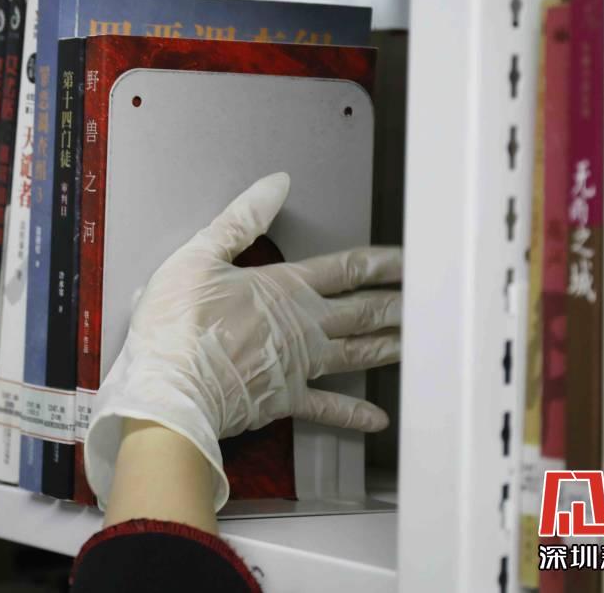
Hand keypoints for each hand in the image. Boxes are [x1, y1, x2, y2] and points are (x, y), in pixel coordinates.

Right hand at [84, 173, 401, 510]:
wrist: (171, 388)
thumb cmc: (177, 324)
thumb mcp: (200, 255)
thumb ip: (240, 219)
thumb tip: (275, 185)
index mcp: (284, 287)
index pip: (346, 269)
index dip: (383, 262)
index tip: (412, 260)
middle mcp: (302, 325)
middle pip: (364, 310)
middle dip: (399, 303)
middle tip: (432, 301)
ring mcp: (298, 365)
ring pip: (357, 353)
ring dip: (389, 346)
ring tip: (418, 342)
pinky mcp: (284, 399)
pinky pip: (328, 408)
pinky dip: (353, 413)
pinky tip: (378, 419)